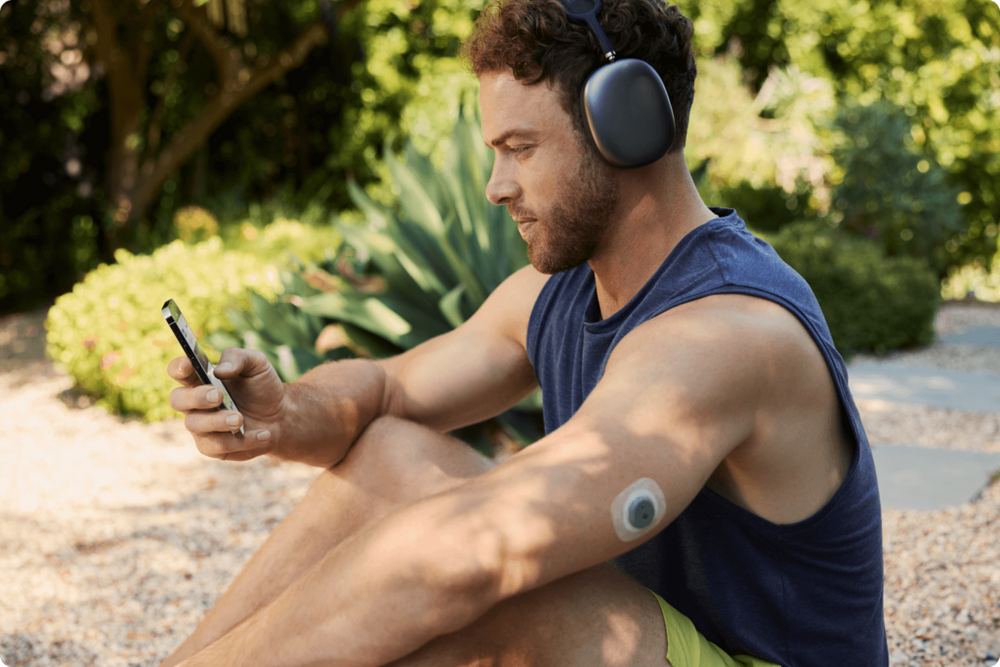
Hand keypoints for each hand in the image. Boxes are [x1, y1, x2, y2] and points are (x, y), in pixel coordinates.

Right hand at [168, 348, 285, 461]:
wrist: (281, 417)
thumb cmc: (262, 387)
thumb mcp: (257, 364)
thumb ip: (238, 358)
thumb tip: (219, 370)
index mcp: (201, 378)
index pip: (178, 371)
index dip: (178, 367)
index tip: (188, 364)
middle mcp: (195, 403)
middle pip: (177, 400)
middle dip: (196, 397)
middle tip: (218, 395)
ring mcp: (201, 426)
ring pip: (195, 425)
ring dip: (218, 421)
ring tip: (240, 419)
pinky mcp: (213, 447)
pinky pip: (219, 446)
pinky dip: (243, 440)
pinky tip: (263, 433)